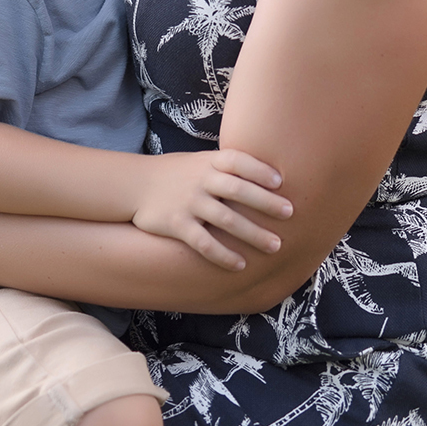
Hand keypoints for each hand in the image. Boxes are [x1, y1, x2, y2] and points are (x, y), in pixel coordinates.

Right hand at [132, 149, 291, 269]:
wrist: (136, 184)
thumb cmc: (178, 173)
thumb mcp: (200, 161)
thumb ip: (228, 167)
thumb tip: (270, 174)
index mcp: (208, 161)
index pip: (238, 161)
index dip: (260, 170)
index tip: (281, 182)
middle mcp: (201, 180)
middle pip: (238, 190)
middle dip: (266, 202)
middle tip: (290, 214)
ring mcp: (189, 202)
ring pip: (226, 220)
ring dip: (253, 234)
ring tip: (275, 246)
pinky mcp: (177, 225)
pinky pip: (204, 243)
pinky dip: (223, 255)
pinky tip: (240, 265)